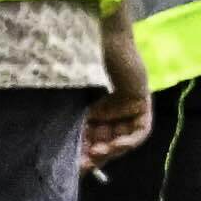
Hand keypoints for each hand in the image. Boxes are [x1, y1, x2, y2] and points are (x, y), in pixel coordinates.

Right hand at [83, 13, 153, 165]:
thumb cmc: (79, 56)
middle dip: (97, 153)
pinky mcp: (142, 102)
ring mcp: (130, 104)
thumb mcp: (74, 93)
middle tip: (83, 164)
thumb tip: (59, 140)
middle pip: (110, 139)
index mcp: (98, 103)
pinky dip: (128, 140)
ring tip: (96, 154)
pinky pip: (140, 130)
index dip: (85, 149)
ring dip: (111, 149)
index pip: (95, 133)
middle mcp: (116, 106)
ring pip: (124, 138)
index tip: (75, 163)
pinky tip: (114, 144)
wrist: (99, 36)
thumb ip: (72, 114)